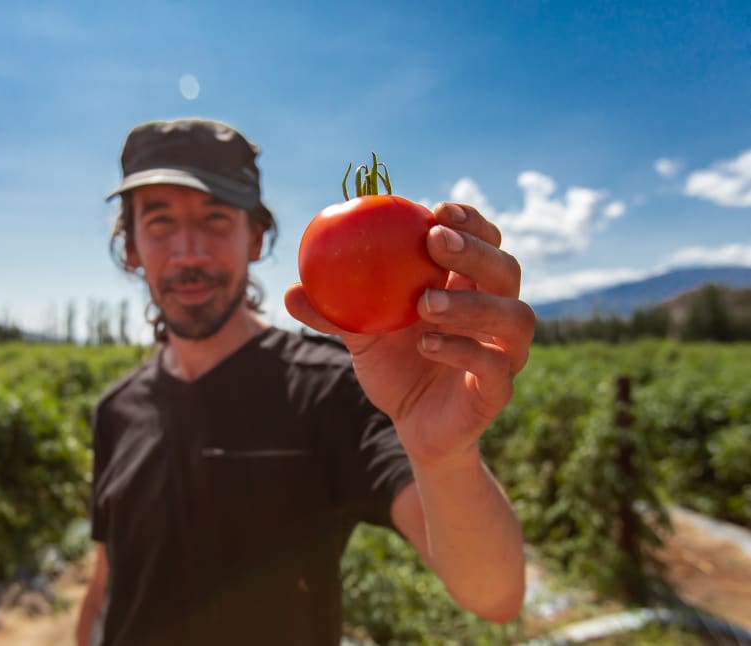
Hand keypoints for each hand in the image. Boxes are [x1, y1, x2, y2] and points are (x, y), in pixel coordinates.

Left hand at [284, 202, 534, 466]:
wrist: (412, 425)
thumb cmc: (394, 367)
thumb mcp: (360, 336)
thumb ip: (333, 312)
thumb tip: (290, 290)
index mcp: (469, 288)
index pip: (485, 242)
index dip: (470, 222)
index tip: (437, 211)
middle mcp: (495, 314)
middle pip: (506, 269)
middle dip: (475, 251)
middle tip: (436, 242)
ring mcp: (503, 352)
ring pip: (514, 317)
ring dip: (473, 304)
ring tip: (426, 303)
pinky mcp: (499, 390)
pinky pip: (493, 365)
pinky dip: (462, 350)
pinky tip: (426, 344)